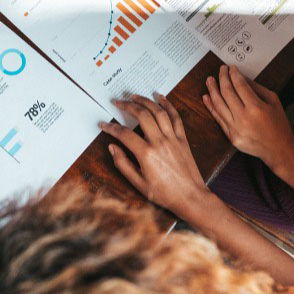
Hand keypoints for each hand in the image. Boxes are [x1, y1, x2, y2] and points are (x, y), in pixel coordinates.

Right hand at [100, 94, 210, 216]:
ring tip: (134, 96)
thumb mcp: (138, 184)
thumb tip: (112, 148)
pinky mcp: (183, 139)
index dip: (111, 127)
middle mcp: (159, 142)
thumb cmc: (165, 193)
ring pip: (158, 111)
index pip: (124, 134)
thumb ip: (123, 164)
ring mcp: (173, 138)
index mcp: (146, 154)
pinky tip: (160, 97)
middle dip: (127, 105)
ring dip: (145, 101)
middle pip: (142, 115)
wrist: (190, 197)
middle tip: (117, 102)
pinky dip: (168, 105)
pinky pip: (175, 117)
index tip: (103, 124)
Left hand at [203, 64, 293, 176]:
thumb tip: (241, 78)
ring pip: (218, 105)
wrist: (278, 149)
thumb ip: (257, 88)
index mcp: (256, 107)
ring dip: (212, 90)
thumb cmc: (278, 124)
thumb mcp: (273, 101)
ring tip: (209, 80)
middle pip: (227, 92)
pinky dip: (211, 107)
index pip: (240, 85)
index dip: (233, 74)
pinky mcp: (230, 136)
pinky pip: (218, 118)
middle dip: (222, 78)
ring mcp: (235, 128)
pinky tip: (206, 97)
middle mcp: (243, 118)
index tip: (231, 68)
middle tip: (220, 70)